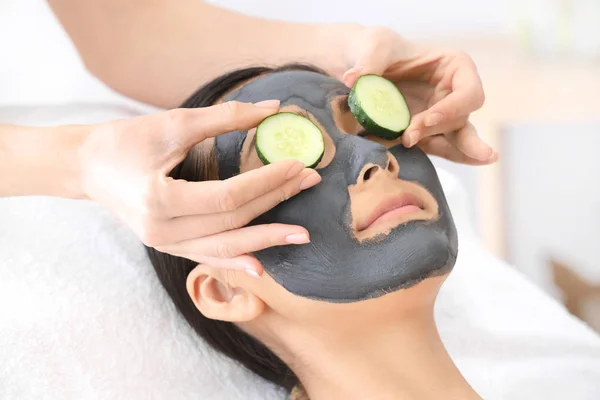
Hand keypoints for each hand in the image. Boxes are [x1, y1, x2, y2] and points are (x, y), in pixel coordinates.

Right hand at [79, 100, 320, 275]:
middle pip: (233, 220)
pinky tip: (261, 266)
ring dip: (265, 239)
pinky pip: (207, 256)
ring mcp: (165, 245)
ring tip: (301, 233)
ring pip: (225, 246)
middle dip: (275, 201)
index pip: (230, 196)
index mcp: (160, 199)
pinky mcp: (169, 247)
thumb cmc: (125, 141)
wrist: (87, 167)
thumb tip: (274, 109)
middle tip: (309, 184)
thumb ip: (225, 117)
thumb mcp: (173, 123)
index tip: (298, 165)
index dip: (268, 181)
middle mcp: (163, 231)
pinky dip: (235, 260)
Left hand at [341, 27, 496, 164]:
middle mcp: (455, 93)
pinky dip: (452, 157)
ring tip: (485, 160)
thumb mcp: (375, 47)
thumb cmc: (378, 49)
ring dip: (458, 151)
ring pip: (459, 138)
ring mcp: (443, 115)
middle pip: (461, 118)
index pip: (468, 92)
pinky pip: (443, 148)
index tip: (426, 119)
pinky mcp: (428, 132)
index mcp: (454, 66)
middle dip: (438, 130)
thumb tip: (352, 79)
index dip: (454, 107)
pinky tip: (474, 164)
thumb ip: (368, 62)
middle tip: (408, 137)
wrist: (365, 67)